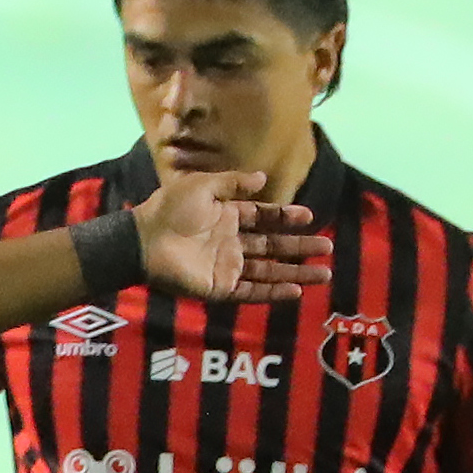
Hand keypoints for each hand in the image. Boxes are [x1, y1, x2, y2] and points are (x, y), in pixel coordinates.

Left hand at [133, 171, 332, 303]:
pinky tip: (294, 292)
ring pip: (268, 272)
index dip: (286, 218)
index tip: (308, 217)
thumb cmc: (169, 209)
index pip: (265, 219)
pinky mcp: (217, 288)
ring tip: (323, 275)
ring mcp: (225, 267)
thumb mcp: (203, 186)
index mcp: (227, 217)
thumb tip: (263, 179)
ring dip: (295, 274)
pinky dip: (272, 293)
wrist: (145, 239)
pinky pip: (250, 292)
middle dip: (300, 249)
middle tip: (327, 249)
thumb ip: (233, 183)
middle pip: (273, 248)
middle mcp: (230, 244)